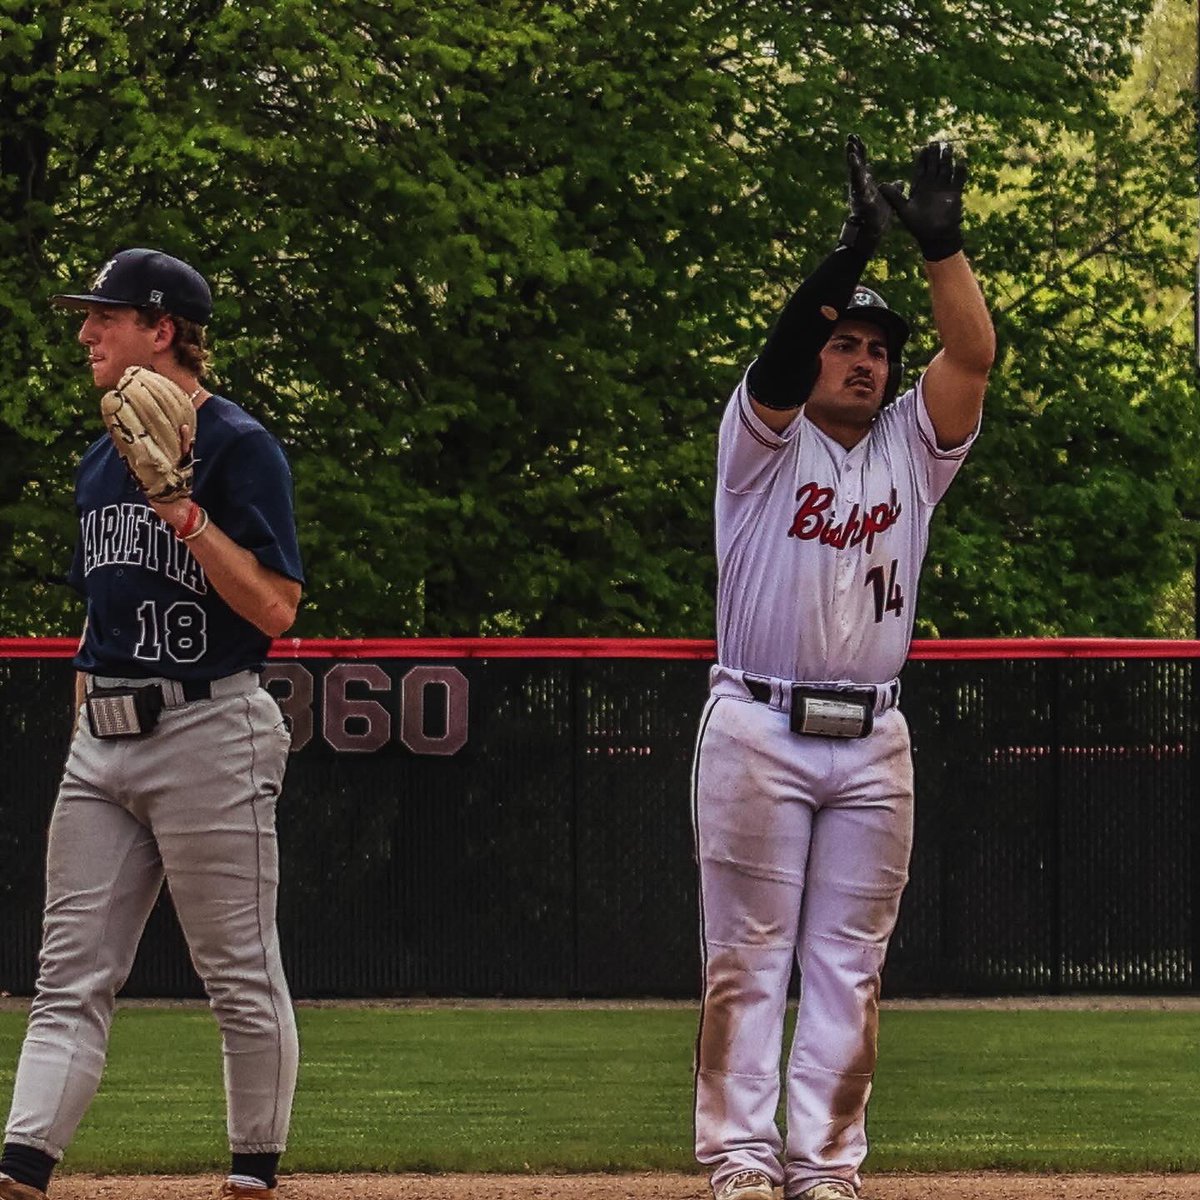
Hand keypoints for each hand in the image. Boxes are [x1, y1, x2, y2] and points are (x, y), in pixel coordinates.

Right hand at [838, 134, 891, 256]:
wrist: (872, 231)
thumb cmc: (877, 216)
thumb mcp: (889, 198)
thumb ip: (893, 188)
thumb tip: (901, 181)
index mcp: (865, 183)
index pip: (862, 162)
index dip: (860, 150)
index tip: (857, 137)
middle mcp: (859, 185)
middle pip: (855, 164)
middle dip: (853, 150)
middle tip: (850, 136)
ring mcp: (858, 191)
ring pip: (855, 172)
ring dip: (852, 160)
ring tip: (850, 148)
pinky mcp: (861, 198)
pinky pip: (858, 184)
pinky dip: (856, 174)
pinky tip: (854, 162)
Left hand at [879, 141, 965, 261]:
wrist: (934, 236)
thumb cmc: (918, 225)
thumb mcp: (903, 210)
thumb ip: (894, 197)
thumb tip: (881, 185)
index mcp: (919, 187)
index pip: (921, 168)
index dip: (922, 159)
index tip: (923, 148)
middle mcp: (932, 184)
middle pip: (934, 165)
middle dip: (935, 154)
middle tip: (935, 142)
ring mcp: (944, 187)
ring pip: (946, 169)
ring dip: (947, 159)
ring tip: (948, 148)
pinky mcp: (955, 193)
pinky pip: (959, 179)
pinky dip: (960, 171)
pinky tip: (961, 162)